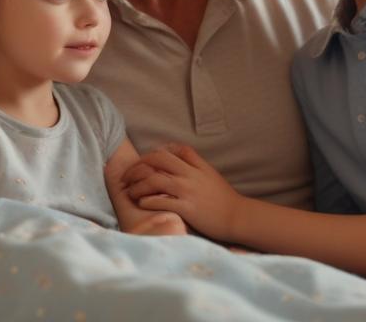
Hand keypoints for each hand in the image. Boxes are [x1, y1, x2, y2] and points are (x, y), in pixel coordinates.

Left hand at [122, 144, 241, 241]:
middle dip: (138, 166)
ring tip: (129, 191)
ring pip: (155, 179)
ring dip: (137, 185)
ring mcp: (188, 191)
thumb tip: (175, 156)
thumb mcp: (210, 174)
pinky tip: (141, 203)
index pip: (171, 149)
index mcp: (196, 165)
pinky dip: (147, 200)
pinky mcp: (186, 208)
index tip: (143, 161)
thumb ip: (194, 164)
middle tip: (127, 176)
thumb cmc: (224, 198)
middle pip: (157, 160)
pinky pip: (161, 201)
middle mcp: (190, 175)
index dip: (153, 152)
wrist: (238, 217)